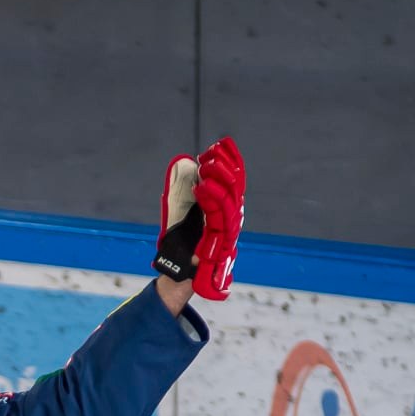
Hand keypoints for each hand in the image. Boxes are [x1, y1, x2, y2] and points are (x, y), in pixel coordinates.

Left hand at [152, 138, 245, 302]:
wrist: (178, 272)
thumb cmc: (180, 242)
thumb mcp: (178, 209)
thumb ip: (182, 188)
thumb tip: (184, 163)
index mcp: (225, 207)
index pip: (233, 178)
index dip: (230, 159)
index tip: (221, 143)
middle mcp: (231, 216)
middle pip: (236, 185)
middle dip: (225, 165)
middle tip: (211, 152)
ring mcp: (228, 229)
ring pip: (230, 198)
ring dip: (218, 179)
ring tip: (205, 165)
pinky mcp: (222, 242)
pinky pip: (220, 217)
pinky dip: (210, 200)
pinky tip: (200, 187)